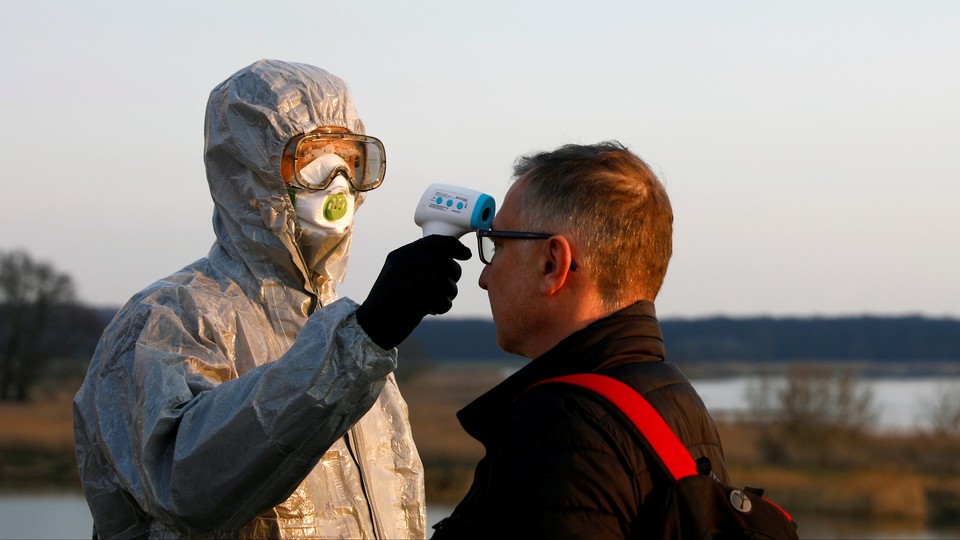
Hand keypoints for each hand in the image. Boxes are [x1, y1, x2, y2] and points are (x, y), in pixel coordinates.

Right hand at [356, 235, 471, 349]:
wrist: (373, 325)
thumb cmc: (393, 300)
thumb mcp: (403, 274)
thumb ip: (422, 263)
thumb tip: (452, 257)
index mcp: (401, 255)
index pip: (434, 242)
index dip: (454, 246)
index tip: (466, 254)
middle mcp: (402, 264)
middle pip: (443, 262)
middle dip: (453, 273)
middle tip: (450, 285)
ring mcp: (405, 281)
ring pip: (444, 281)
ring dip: (449, 291)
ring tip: (439, 298)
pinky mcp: (411, 300)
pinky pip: (441, 299)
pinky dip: (443, 306)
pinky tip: (433, 309)